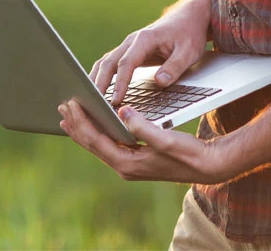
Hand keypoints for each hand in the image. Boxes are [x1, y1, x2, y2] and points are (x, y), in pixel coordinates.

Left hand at [57, 98, 241, 184]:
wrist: (208, 166)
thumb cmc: (190, 153)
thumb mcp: (166, 138)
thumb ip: (142, 127)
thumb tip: (121, 112)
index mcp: (128, 164)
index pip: (96, 140)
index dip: (81, 121)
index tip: (71, 103)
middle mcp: (124, 167)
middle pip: (92, 143)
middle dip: (76, 124)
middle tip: (62, 105)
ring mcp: (129, 164)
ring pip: (98, 144)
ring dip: (83, 128)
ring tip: (69, 114)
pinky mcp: (135, 159)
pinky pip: (108, 144)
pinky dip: (97, 131)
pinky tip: (94, 122)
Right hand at [88, 2, 209, 105]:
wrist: (188, 17)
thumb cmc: (189, 34)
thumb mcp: (189, 52)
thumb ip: (174, 67)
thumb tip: (160, 82)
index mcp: (144, 39)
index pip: (126, 63)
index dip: (120, 83)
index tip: (116, 100)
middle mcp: (132, 41)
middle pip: (108, 62)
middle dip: (99, 83)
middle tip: (95, 104)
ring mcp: (128, 46)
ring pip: (105, 62)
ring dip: (96, 80)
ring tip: (90, 100)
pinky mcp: (129, 52)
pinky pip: (111, 64)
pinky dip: (102, 76)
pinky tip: (98, 90)